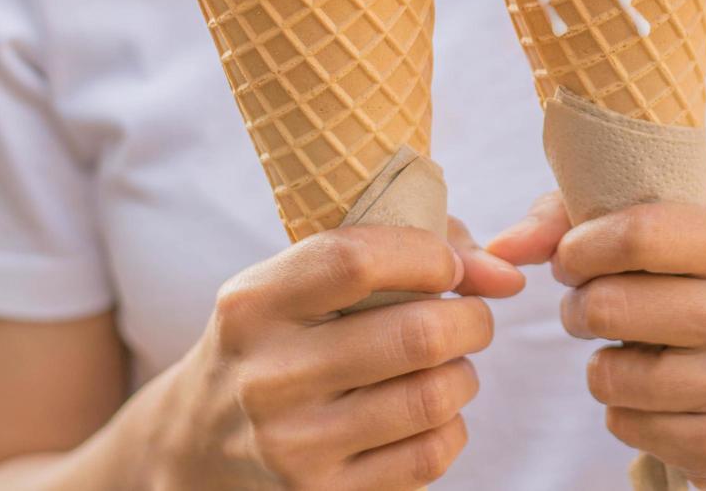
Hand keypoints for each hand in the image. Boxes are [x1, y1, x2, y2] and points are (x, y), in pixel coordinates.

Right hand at [145, 218, 523, 490]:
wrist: (198, 444)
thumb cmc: (284, 339)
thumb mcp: (305, 283)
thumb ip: (408, 250)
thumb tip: (506, 275)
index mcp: (254, 305)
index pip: (358, 259)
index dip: (429, 255)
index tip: (447, 267)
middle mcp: (266, 376)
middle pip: (418, 334)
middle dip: (471, 319)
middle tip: (468, 319)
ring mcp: (291, 445)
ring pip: (435, 397)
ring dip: (464, 375)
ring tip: (446, 366)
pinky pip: (431, 454)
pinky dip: (451, 427)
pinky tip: (427, 414)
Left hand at [488, 195, 705, 490]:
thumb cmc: (702, 295)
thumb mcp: (664, 238)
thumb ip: (572, 220)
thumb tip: (499, 249)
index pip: (638, 232)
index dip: (580, 247)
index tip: (573, 260)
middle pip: (611, 305)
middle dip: (580, 307)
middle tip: (592, 309)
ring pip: (610, 373)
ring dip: (601, 364)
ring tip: (632, 353)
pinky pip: (624, 424)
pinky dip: (622, 410)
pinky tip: (657, 398)